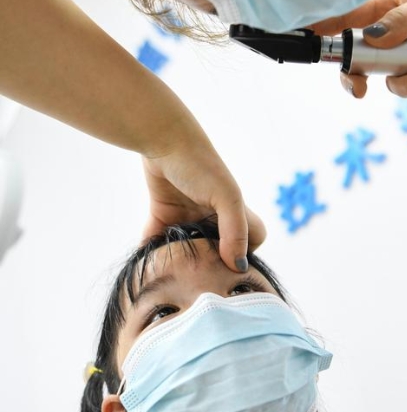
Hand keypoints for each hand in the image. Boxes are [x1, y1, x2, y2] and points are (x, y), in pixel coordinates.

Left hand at [142, 144, 265, 272]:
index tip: (228, 261)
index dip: (245, 252)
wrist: (161, 139)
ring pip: (189, 248)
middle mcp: (213, 216)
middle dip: (210, 262)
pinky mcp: (162, 213)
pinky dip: (153, 249)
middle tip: (198, 272)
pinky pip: (159, 238)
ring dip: (181, 259)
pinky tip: (149, 262)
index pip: (252, 239)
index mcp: (234, 211)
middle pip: (219, 250)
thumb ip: (235, 232)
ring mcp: (187, 216)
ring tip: (174, 269)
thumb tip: (238, 267)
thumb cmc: (200, 165)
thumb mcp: (227, 197)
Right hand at [309, 0, 406, 98]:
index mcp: (383, 15)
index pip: (346, 26)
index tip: (309, 44)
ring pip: (395, 87)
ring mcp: (406, 63)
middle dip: (355, 81)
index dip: (324, 36)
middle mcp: (389, 42)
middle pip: (357, 67)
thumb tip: (372, 36)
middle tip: (359, 90)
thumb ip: (404, 20)